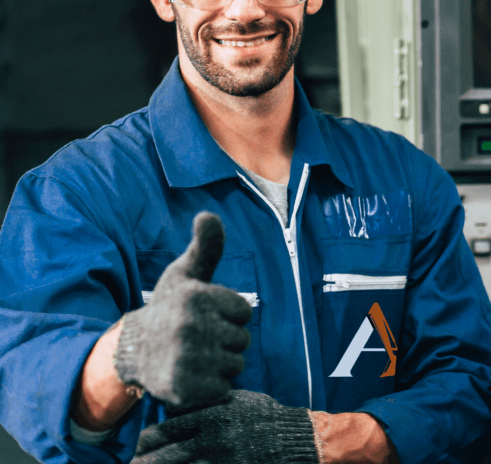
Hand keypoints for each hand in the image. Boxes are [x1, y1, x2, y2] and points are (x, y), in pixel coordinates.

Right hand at [114, 212, 252, 408]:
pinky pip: (223, 390)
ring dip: (219, 364)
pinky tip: (190, 375)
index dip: (229, 315)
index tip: (205, 314)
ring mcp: (187, 359)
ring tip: (193, 355)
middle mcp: (190, 326)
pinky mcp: (184, 388)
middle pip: (243, 340)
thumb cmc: (168, 308)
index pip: (245, 312)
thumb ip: (206, 246)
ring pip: (235, 365)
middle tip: (196, 337)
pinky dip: (211, 387)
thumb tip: (207, 214)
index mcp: (196, 297)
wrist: (131, 350)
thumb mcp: (185, 274)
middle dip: (225, 340)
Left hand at [131, 390, 317, 463]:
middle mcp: (212, 440)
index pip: (169, 429)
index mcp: (213, 416)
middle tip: (128, 463)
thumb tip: (178, 407)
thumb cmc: (265, 415)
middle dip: (144, 461)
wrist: (295, 437)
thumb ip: (208, 403)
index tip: (133, 443)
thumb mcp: (237, 400)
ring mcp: (220, 460)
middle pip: (167, 455)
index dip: (146, 439)